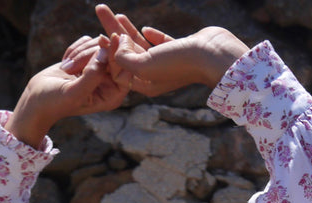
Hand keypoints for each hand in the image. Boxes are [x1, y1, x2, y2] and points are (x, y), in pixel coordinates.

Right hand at [5, 50, 129, 148]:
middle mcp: (110, 82)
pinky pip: (87, 41)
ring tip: (66, 69)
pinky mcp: (88, 57)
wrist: (37, 97)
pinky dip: (74, 49)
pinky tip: (65, 64)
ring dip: (79, 53)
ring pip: (99, 44)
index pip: (124, 70)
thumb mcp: (74, 92)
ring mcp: (99, 68)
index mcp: (113, 96)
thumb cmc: (55, 101)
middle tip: (70, 67)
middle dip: (90, 54)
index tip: (108, 39)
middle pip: (112, 53)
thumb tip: (105, 53)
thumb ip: (92, 76)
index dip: (117, 53)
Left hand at [95, 5, 248, 94]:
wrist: (211, 53)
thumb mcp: (144, 64)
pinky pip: (160, 44)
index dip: (109, 53)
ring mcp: (168, 63)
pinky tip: (144, 28)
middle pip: (127, 54)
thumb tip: (116, 46)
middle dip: (112, 33)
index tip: (103, 37)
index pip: (119, 70)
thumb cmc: (178, 63)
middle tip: (100, 10)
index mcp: (146, 85)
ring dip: (127, 30)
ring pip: (141, 45)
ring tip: (115, 13)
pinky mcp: (179, 50)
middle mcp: (155, 76)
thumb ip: (124, 58)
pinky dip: (151, 36)